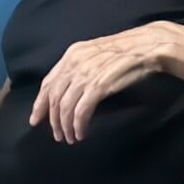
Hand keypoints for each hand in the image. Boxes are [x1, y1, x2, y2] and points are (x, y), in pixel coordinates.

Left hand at [29, 22, 183, 142]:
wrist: (147, 46)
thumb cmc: (124, 51)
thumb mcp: (94, 54)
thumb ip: (78, 68)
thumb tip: (65, 91)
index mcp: (72, 54)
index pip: (48, 82)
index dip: (40, 103)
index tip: (35, 120)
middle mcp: (75, 63)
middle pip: (55, 97)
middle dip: (53, 120)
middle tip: (57, 136)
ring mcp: (86, 74)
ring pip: (65, 107)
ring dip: (65, 126)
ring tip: (70, 138)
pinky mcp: (99, 86)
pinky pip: (81, 111)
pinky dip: (78, 125)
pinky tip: (81, 132)